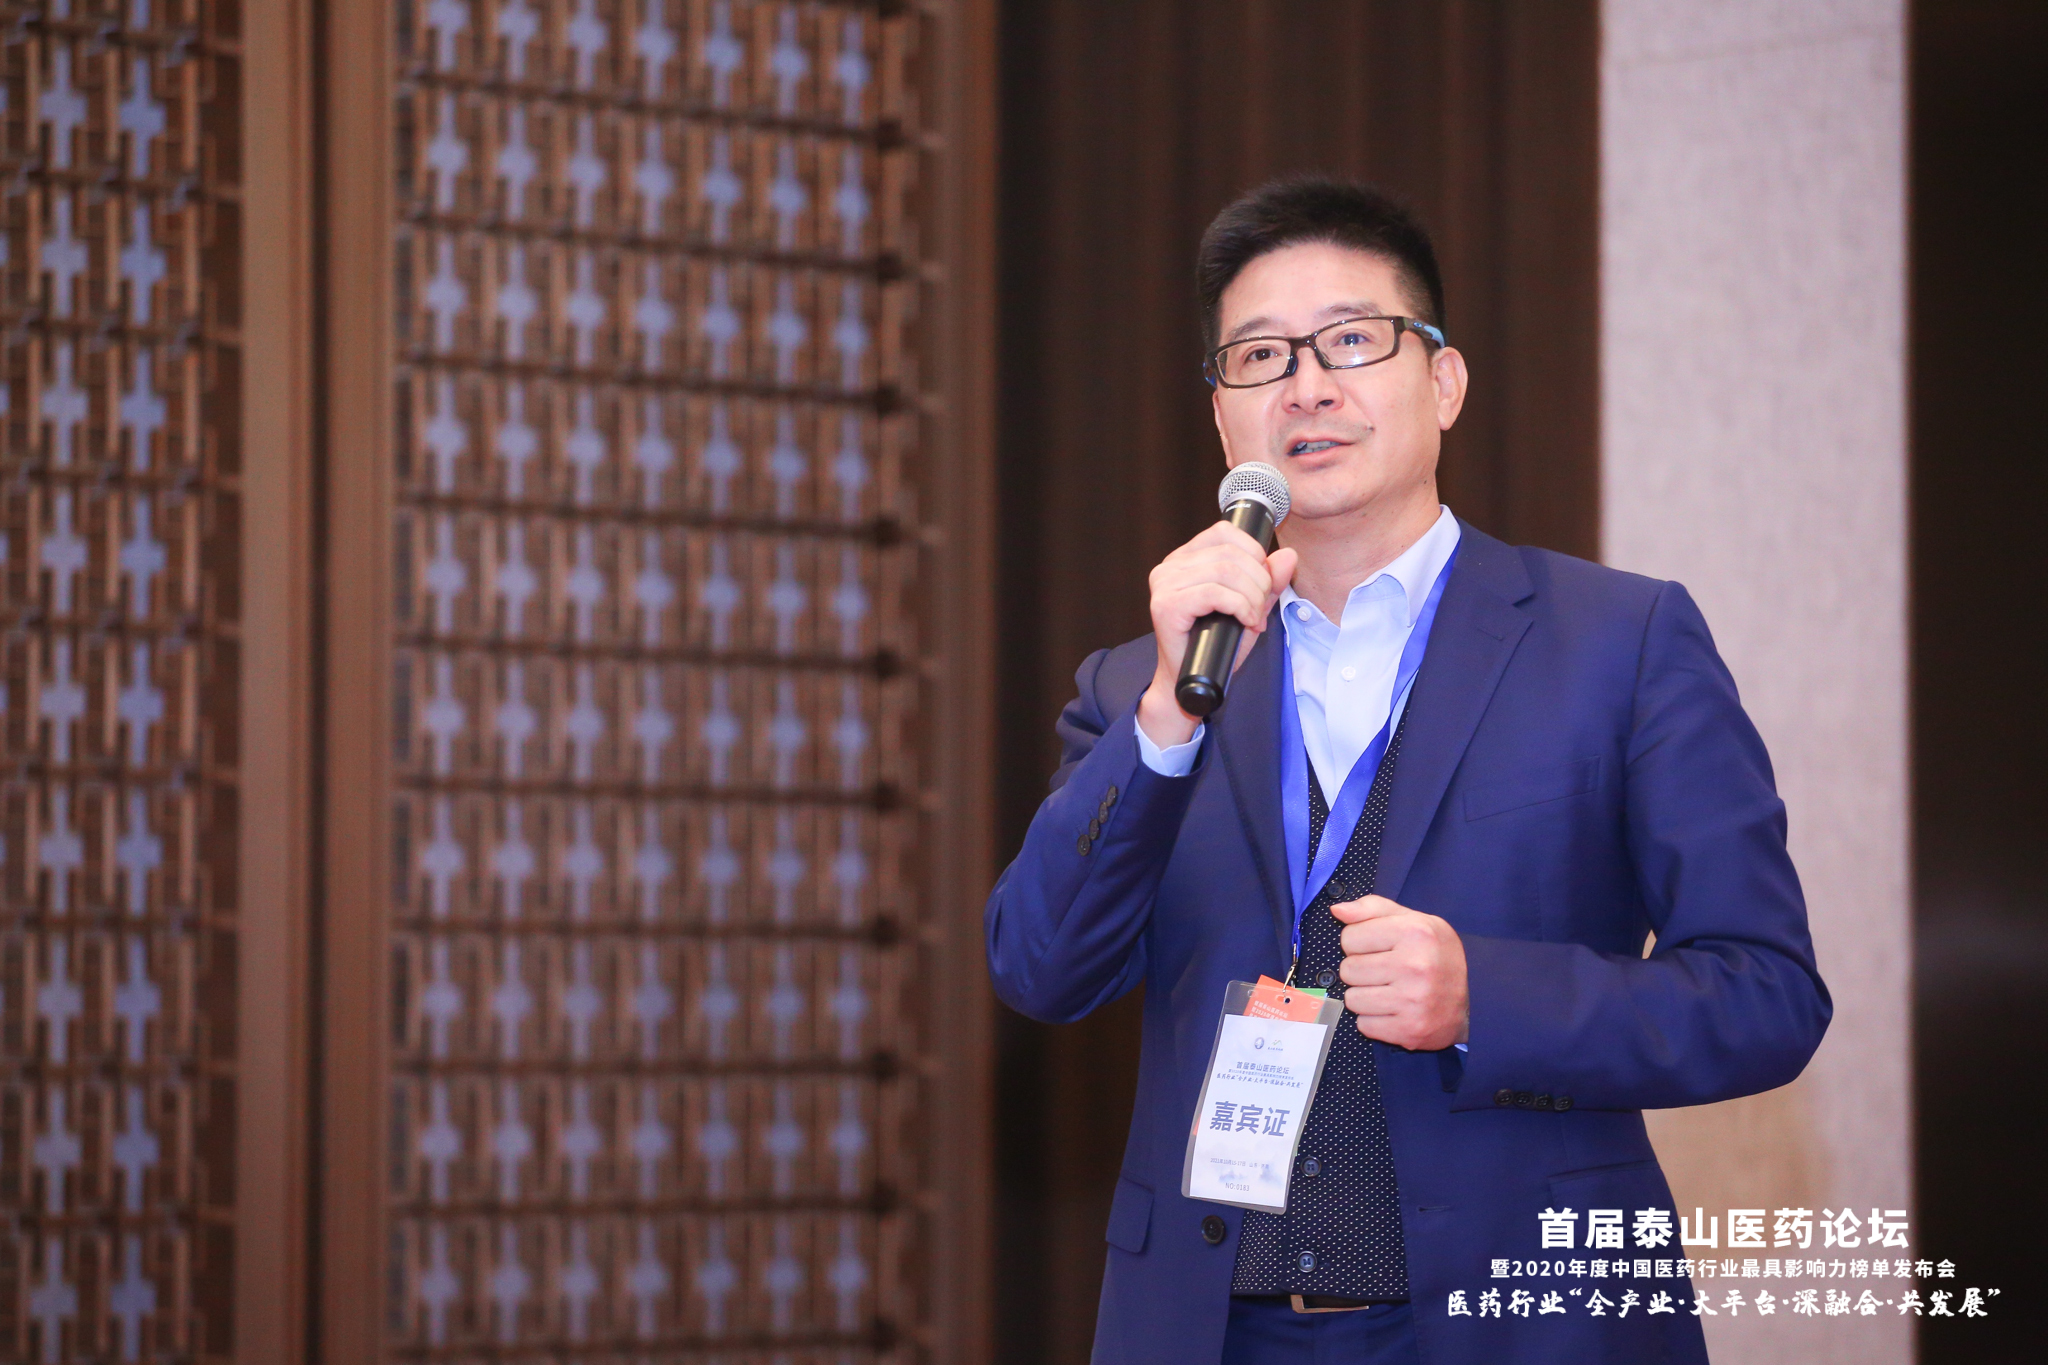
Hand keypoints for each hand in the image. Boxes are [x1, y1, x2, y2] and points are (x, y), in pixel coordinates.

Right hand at [1136, 521, 1297, 746]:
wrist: (1192, 683)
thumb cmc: (1216, 646)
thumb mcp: (1250, 607)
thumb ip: (1269, 582)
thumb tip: (1289, 555)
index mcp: (1185, 558)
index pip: (1225, 532)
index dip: (1254, 554)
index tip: (1262, 584)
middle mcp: (1170, 566)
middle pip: (1230, 552)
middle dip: (1258, 581)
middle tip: (1260, 609)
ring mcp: (1164, 585)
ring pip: (1225, 571)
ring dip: (1251, 597)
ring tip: (1253, 619)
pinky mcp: (1166, 605)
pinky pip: (1214, 593)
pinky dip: (1239, 607)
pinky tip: (1245, 623)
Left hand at [1332, 895, 1468, 1049]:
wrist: (1475, 1000)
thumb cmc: (1436, 955)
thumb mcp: (1414, 921)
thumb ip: (1373, 909)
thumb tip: (1338, 911)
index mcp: (1415, 932)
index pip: (1349, 937)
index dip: (1359, 943)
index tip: (1378, 948)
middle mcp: (1415, 966)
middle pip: (1347, 970)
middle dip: (1361, 971)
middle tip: (1386, 972)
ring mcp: (1412, 1001)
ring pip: (1352, 999)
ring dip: (1365, 996)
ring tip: (1389, 991)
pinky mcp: (1409, 1030)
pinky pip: (1364, 1025)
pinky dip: (1374, 1019)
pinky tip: (1395, 1010)